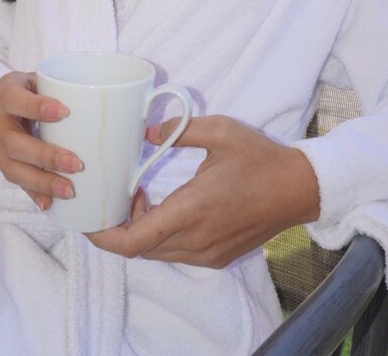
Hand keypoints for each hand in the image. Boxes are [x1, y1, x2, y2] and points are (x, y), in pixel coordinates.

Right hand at [0, 70, 81, 211]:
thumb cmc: (21, 91)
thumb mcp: (32, 80)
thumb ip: (54, 87)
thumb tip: (93, 97)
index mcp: (5, 97)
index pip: (18, 102)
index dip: (38, 108)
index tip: (65, 112)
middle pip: (14, 144)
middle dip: (45, 156)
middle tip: (76, 164)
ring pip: (14, 170)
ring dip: (42, 182)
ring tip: (69, 190)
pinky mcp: (2, 166)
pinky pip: (17, 183)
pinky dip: (33, 195)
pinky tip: (50, 204)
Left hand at [86, 115, 319, 267]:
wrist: (298, 189)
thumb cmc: (259, 158)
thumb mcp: (219, 131)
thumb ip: (177, 129)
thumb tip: (144, 131)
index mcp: (191, 211)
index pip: (134, 241)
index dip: (104, 236)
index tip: (89, 219)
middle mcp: (196, 241)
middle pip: (139, 249)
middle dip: (119, 226)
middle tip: (117, 193)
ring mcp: (207, 254)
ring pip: (157, 253)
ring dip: (141, 230)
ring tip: (142, 194)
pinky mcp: (217, 258)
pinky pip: (176, 253)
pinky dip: (161, 235)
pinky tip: (167, 206)